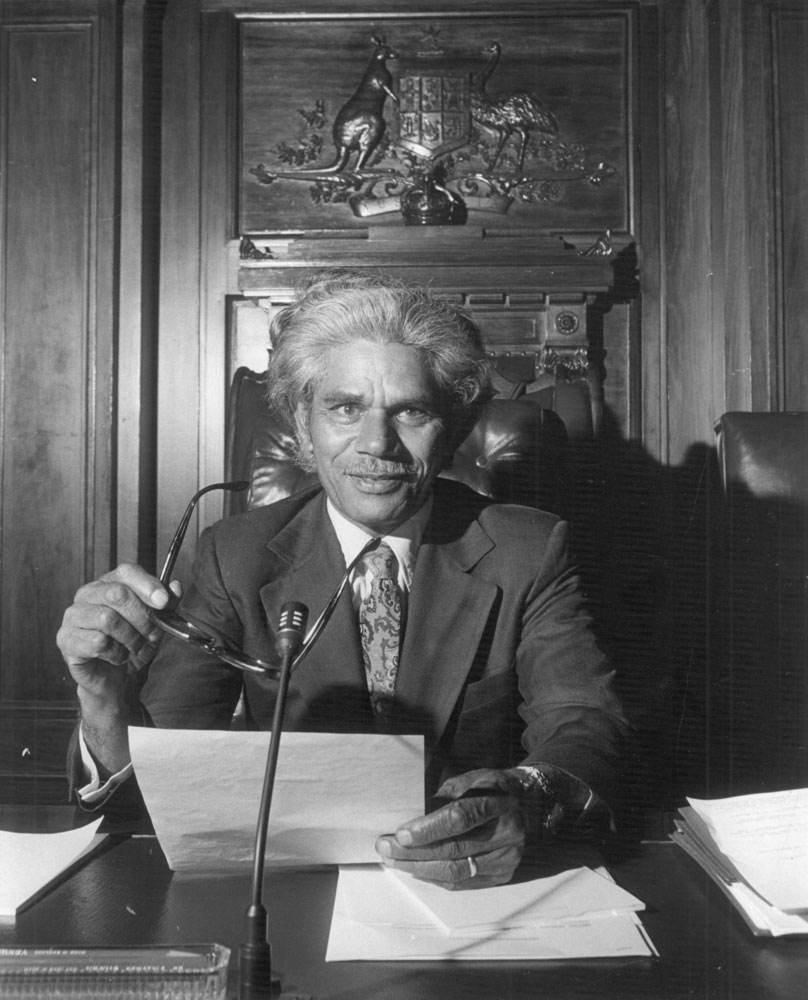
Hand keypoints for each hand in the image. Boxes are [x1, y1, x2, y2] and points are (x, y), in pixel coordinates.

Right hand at [57, 563, 177, 699]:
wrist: (119, 680)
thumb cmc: (135, 646)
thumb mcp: (158, 623)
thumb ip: (168, 604)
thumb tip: (175, 587)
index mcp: (110, 582)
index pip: (127, 571)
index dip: (148, 585)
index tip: (164, 603)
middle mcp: (88, 594)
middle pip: (118, 594)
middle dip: (142, 618)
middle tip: (152, 635)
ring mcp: (73, 615)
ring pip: (107, 619)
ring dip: (130, 639)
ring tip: (135, 648)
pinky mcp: (65, 639)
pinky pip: (97, 642)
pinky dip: (115, 654)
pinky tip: (117, 657)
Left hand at [375, 769, 526, 889]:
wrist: (528, 804)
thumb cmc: (492, 788)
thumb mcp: (473, 778)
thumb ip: (446, 795)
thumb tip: (413, 817)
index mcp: (499, 802)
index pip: (461, 818)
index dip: (429, 828)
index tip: (400, 834)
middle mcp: (507, 834)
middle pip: (454, 849)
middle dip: (414, 852)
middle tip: (385, 848)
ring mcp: (506, 858)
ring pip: (456, 871)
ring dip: (419, 868)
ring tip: (394, 861)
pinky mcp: (502, 875)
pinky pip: (463, 882)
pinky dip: (436, 877)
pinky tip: (417, 870)